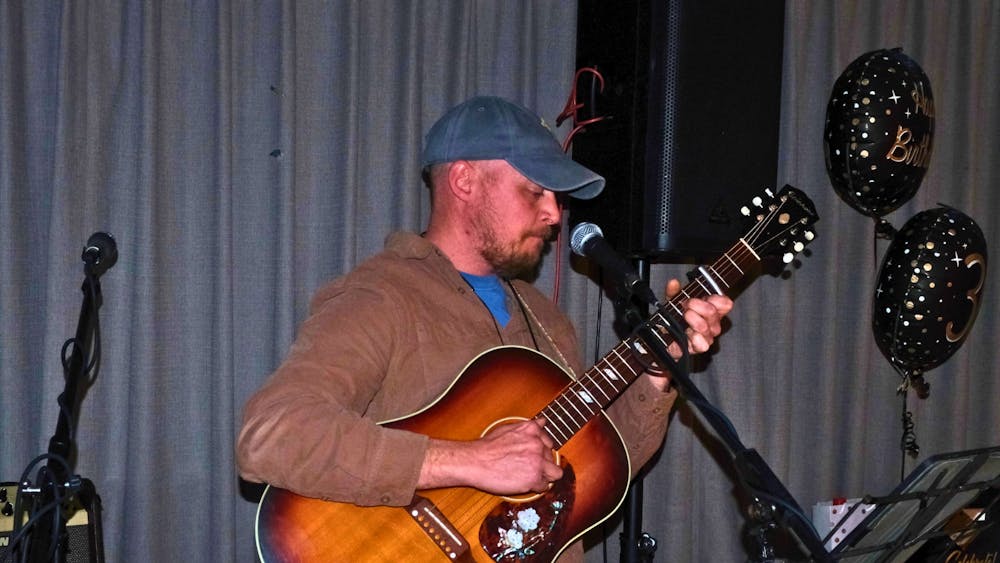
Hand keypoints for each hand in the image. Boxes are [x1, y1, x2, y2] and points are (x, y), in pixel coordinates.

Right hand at [419, 418, 562, 494]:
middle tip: (527, 467)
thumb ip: (528, 427)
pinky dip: (536, 487)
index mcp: (532, 430)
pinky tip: (524, 483)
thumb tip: (542, 422)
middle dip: (542, 463)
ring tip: (531, 476)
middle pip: (552, 457)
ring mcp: (538, 461)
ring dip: (545, 475)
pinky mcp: (534, 478)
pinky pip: (544, 486)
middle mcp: (538, 444)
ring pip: (555, 473)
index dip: (541, 451)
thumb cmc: (487, 447)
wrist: (476, 461)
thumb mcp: (509, 428)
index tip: (533, 456)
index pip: (549, 442)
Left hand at [663, 278, 732, 357]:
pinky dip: (695, 338)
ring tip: (684, 317)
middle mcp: (712, 323)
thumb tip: (673, 283)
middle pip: (713, 312)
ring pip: (706, 327)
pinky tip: (688, 333)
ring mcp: (707, 336)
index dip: (716, 299)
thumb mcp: (672, 301)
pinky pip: (703, 344)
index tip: (703, 296)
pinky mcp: (698, 348)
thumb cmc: (674, 318)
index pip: (725, 303)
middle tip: (686, 305)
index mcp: (711, 309)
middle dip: (697, 305)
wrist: (665, 338)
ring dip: (692, 319)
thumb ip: (673, 291)